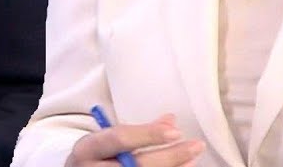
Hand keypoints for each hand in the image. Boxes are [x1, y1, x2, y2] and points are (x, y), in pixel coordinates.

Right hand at [66, 113, 204, 166]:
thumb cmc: (93, 159)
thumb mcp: (105, 141)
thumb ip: (137, 132)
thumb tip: (170, 120)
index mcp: (87, 148)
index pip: (119, 138)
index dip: (148, 135)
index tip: (175, 131)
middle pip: (136, 165)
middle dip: (170, 157)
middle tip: (195, 146)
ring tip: (192, 159)